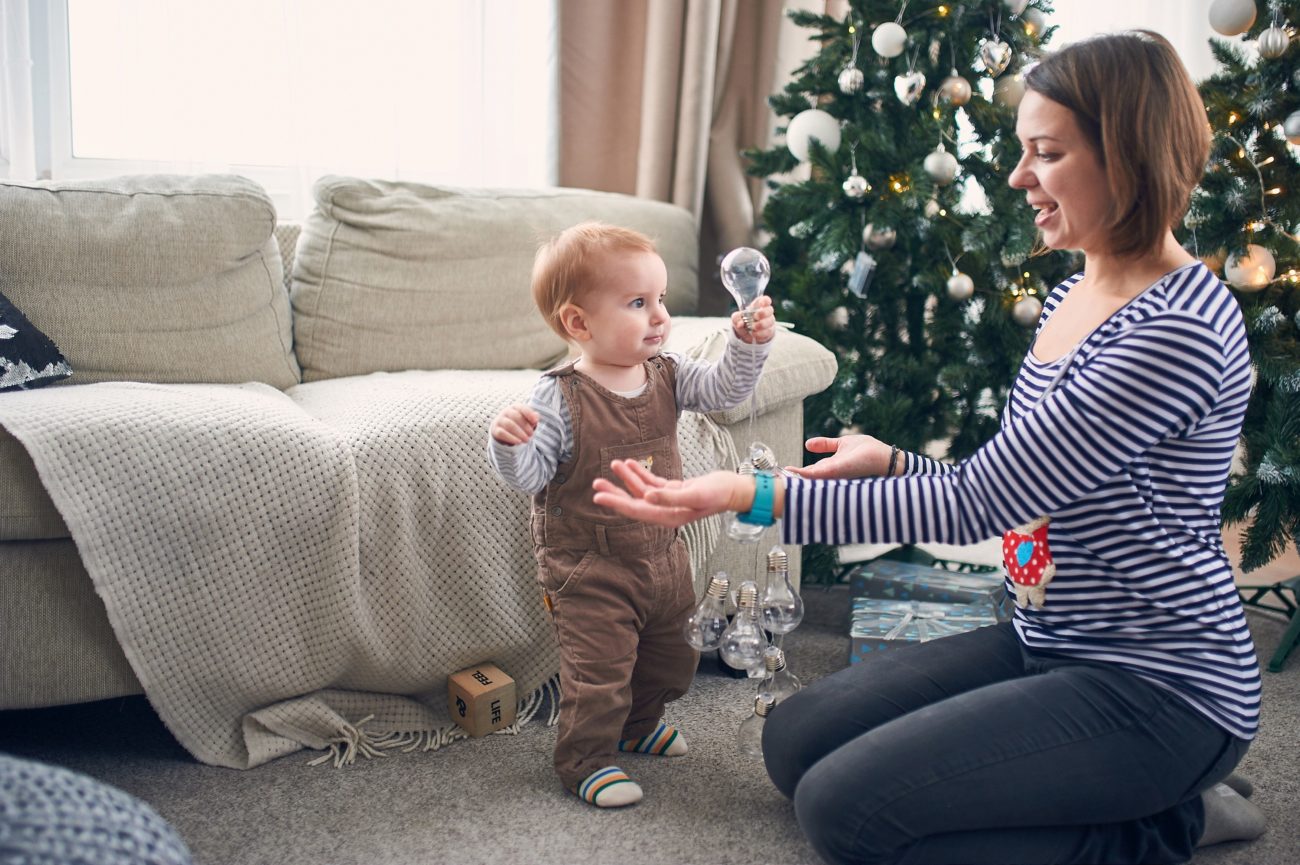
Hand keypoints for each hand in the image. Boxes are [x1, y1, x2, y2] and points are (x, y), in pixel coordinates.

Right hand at [490, 404, 538, 445]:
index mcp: (515, 408)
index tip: (536, 421)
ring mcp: (499, 420)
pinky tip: (518, 442)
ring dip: (519, 433)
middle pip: (516, 416)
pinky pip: (502, 433)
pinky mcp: (495, 430)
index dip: (529, 414)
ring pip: (509, 424)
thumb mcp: (527, 421)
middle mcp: (506, 412)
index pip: (522, 408)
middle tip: (531, 434)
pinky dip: (511, 438)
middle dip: (525, 426)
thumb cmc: (519, 424)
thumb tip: (537, 416)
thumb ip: (533, 418)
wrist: (504, 432)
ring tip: (527, 440)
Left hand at [592, 460, 750, 527]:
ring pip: (641, 490)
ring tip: (614, 464)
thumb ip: (670, 497)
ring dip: (627, 478)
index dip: (616, 503)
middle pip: (634, 502)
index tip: (598, 496)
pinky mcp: (674, 490)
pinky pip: (652, 482)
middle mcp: (665, 511)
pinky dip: (641, 473)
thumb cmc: (718, 494)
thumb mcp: (695, 495)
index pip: (636, 510)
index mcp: (668, 516)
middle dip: (615, 492)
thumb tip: (646, 497)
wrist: (734, 490)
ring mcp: (669, 501)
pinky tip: (631, 464)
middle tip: (596, 483)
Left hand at [732, 295, 775, 344]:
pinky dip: (761, 333)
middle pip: (770, 309)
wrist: (747, 334)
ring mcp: (769, 322)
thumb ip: (736, 318)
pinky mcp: (770, 331)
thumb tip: (740, 324)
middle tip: (755, 316)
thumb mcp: (737, 318)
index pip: (766, 300)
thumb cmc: (743, 321)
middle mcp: (766, 312)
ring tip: (753, 327)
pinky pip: (768, 331)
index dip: (765, 301)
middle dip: (763, 313)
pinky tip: (754, 334)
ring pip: (770, 321)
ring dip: (761, 324)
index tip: (761, 304)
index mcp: (758, 305)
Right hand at [785, 434, 891, 479]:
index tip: (782, 473)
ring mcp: (835, 475)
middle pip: (808, 480)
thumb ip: (826, 444)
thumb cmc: (869, 451)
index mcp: (831, 468)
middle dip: (792, 482)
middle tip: (776, 483)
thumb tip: (807, 444)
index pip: (809, 474)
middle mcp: (832, 475)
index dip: (795, 474)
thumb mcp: (843, 444)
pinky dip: (807, 475)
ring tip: (781, 481)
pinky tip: (796, 475)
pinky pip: (820, 473)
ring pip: (812, 480)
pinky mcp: (840, 470)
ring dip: (796, 481)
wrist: (886, 457)